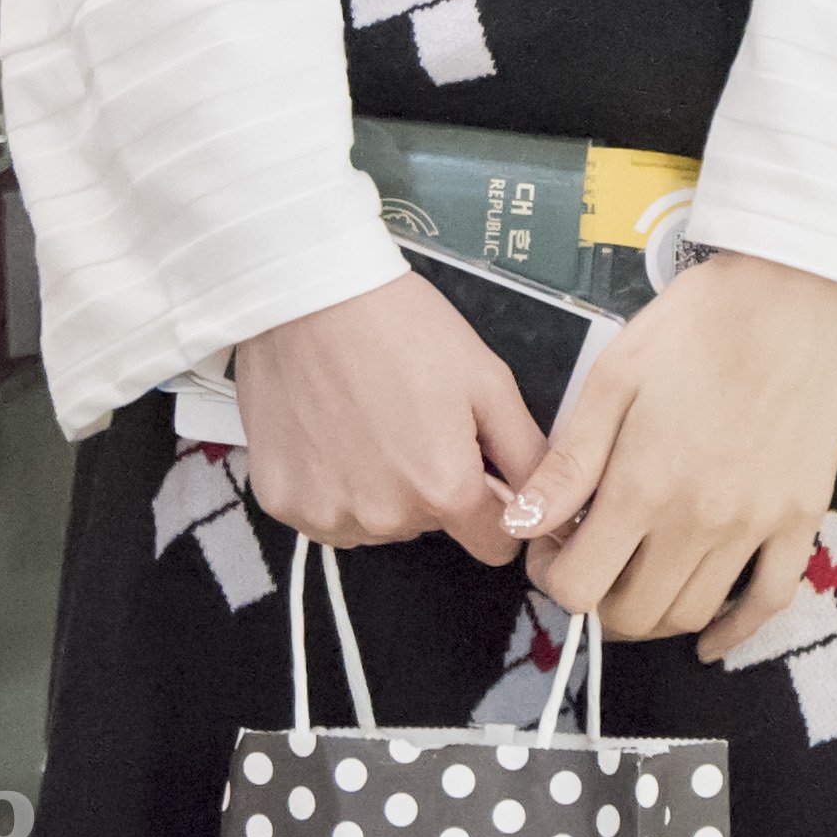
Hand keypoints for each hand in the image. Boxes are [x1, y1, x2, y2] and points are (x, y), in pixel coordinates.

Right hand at [235, 273, 549, 566]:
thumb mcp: (486, 376)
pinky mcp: (282, 502)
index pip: (495, 544)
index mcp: (445, 488)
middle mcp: (386, 517)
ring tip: (367, 416)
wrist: (310, 292)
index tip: (477, 466)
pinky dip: (331, 480)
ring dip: (379, 486)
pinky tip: (330, 427)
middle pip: (430, 525)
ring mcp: (328, 514)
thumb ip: (527, 451)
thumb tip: (554, 503)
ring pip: (376, 522)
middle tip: (413, 417)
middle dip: (432, 483)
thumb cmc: (401, 324)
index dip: (495, 505)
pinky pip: (325, 511)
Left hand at [505, 251, 836, 654]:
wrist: (795, 295)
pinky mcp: (800, 518)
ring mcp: (755, 526)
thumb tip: (522, 525)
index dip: (552, 577)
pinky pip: (769, 601)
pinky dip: (735, 632)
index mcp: (644, 486)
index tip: (552, 545)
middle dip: (595, 602)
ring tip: (635, 576)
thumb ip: (570, 461)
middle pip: (633, 614)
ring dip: (651, 615)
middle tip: (590, 559)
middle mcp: (698, 523)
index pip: (580, 587)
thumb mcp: (615, 376)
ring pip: (691, 614)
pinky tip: (710, 637)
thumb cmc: (698, 323)